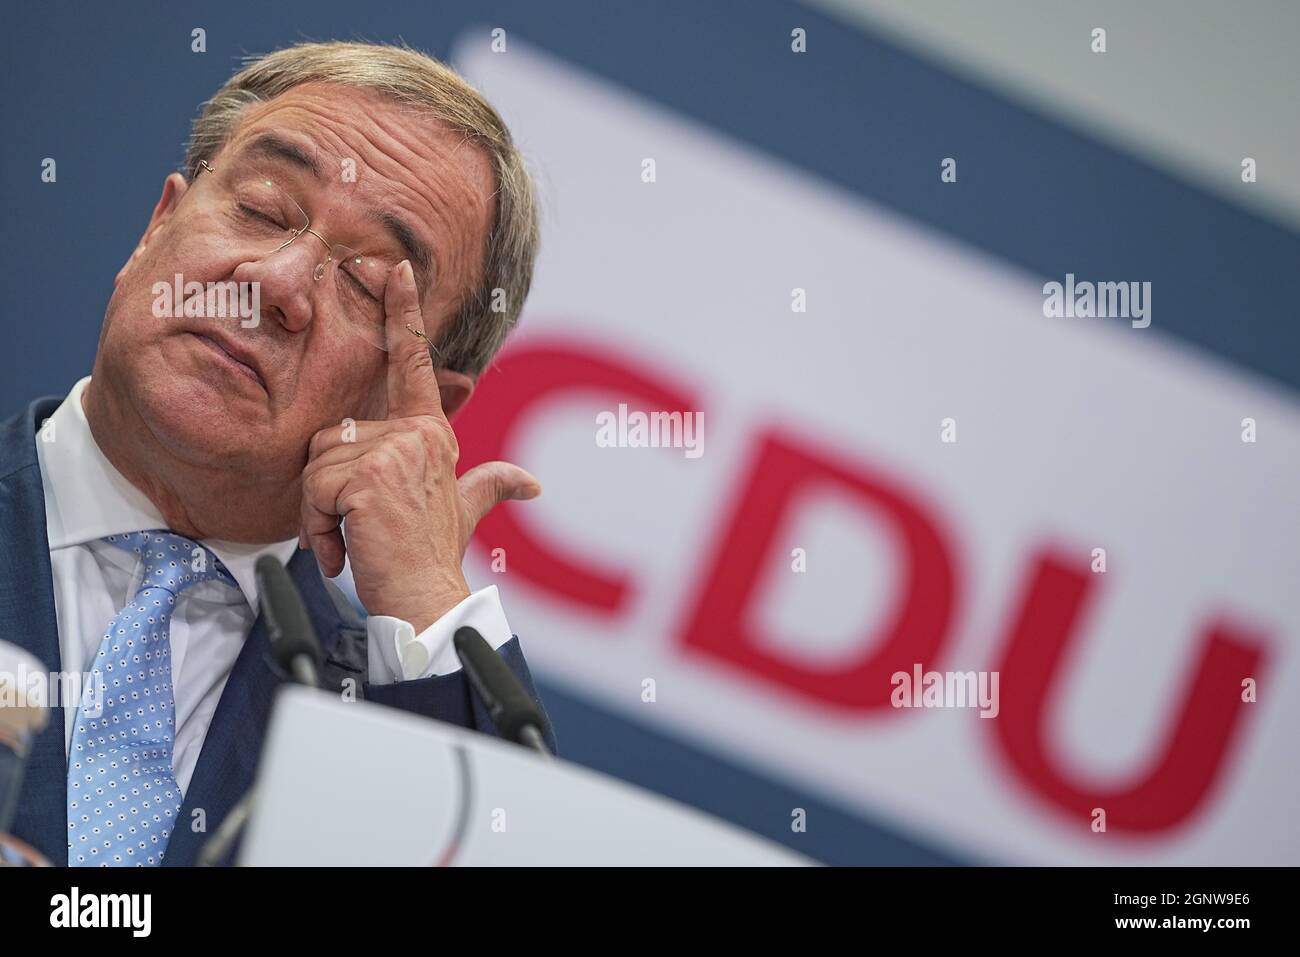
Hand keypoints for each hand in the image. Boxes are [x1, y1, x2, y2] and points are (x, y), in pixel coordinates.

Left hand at [298, 259, 539, 632]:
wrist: (427, 598)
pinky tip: (344, 548)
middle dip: (327, 490)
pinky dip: (317, 528)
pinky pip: (314, 490)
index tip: (395, 268)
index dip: (403, 314)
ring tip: (352, 540)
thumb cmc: (435, 556)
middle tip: (355, 528)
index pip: (412, 364)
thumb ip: (491, 486)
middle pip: (332, 437)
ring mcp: (394, 452)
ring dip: (320, 514)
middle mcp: (417, 435)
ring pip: (318, 466)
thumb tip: (531, 484)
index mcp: (431, 435)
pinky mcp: (369, 476)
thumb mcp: (465, 510)